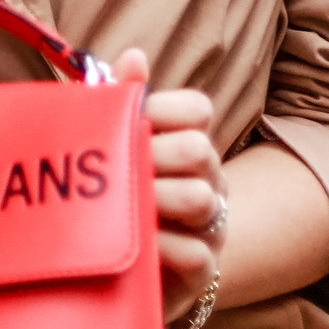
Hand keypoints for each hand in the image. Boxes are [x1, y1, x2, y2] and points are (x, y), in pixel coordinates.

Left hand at [113, 48, 225, 302]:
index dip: (166, 108)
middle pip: (198, 149)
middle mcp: (209, 179)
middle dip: (154, 155)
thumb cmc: (121, 200)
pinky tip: (139, 247)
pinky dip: (163, 247)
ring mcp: (211, 224)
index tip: (134, 121)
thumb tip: (135, 56)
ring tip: (127, 208)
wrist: (126, 272)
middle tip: (122, 168)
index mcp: (190, 143)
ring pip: (200, 199)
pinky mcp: (204, 269)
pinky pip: (195, 252)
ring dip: (156, 201)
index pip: (197, 108)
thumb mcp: (116, 149)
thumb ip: (124, 102)